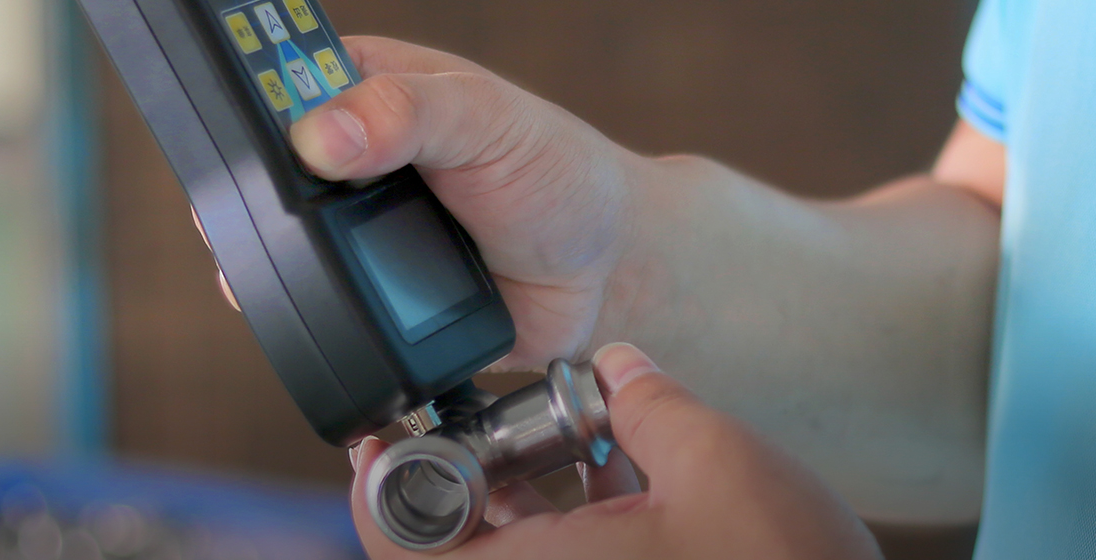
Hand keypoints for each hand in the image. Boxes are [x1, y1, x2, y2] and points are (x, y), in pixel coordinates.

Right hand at [292, 37, 644, 366]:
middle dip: (262, 198)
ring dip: (287, 265)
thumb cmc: (559, 173)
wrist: (607, 273)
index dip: (254, 106)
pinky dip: (322, 319)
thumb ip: (411, 112)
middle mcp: (348, 162)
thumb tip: (324, 134)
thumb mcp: (490, 119)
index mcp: (366, 91)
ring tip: (324, 264)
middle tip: (283, 211)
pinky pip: (320, 312)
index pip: (277, 83)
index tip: (264, 135)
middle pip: (263, 177)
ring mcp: (350, 235)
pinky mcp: (366, 302)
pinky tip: (339, 316)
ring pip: (277, 251)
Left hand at [347, 343, 883, 558]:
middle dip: (471, 478)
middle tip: (495, 420)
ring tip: (569, 438)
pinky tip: (621, 481)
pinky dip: (572, 534)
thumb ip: (650, 399)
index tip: (384, 436)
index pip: (401, 542)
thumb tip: (620, 364)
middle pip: (455, 550)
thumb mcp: (717, 458)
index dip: (379, 482)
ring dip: (526, 503)